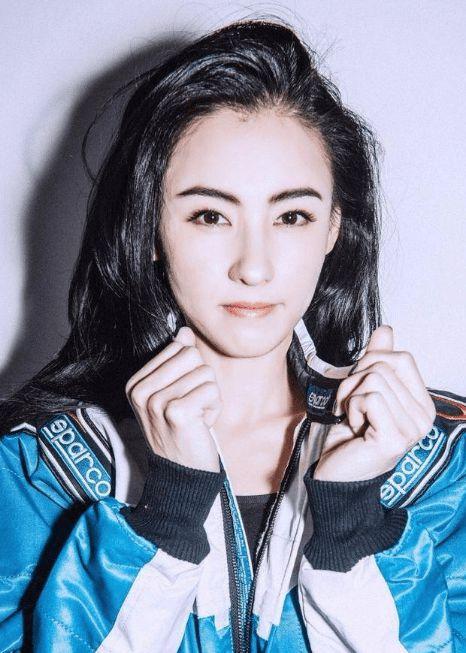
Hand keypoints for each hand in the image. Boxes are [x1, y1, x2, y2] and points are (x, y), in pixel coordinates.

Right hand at [125, 326, 222, 471]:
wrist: (182, 473)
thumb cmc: (182, 429)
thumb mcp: (176, 391)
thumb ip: (178, 360)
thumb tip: (184, 331)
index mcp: (136, 382)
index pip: (178, 347)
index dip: (190, 371)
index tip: (182, 396)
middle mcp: (140, 391)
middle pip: (192, 356)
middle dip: (202, 381)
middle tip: (192, 406)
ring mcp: (156, 402)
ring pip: (205, 373)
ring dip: (209, 397)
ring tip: (196, 417)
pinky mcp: (176, 413)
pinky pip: (211, 390)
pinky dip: (214, 408)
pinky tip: (201, 424)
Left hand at [313, 325, 435, 481]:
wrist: (335, 474)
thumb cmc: (348, 435)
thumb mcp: (361, 390)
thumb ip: (376, 361)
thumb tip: (386, 330)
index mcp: (420, 403)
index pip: (401, 357)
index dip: (370, 364)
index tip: (360, 390)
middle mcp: (423, 417)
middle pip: (383, 366)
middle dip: (355, 381)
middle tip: (352, 407)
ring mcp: (412, 430)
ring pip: (373, 380)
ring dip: (350, 396)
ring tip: (352, 418)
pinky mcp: (394, 439)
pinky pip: (369, 398)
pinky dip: (351, 408)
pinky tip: (354, 427)